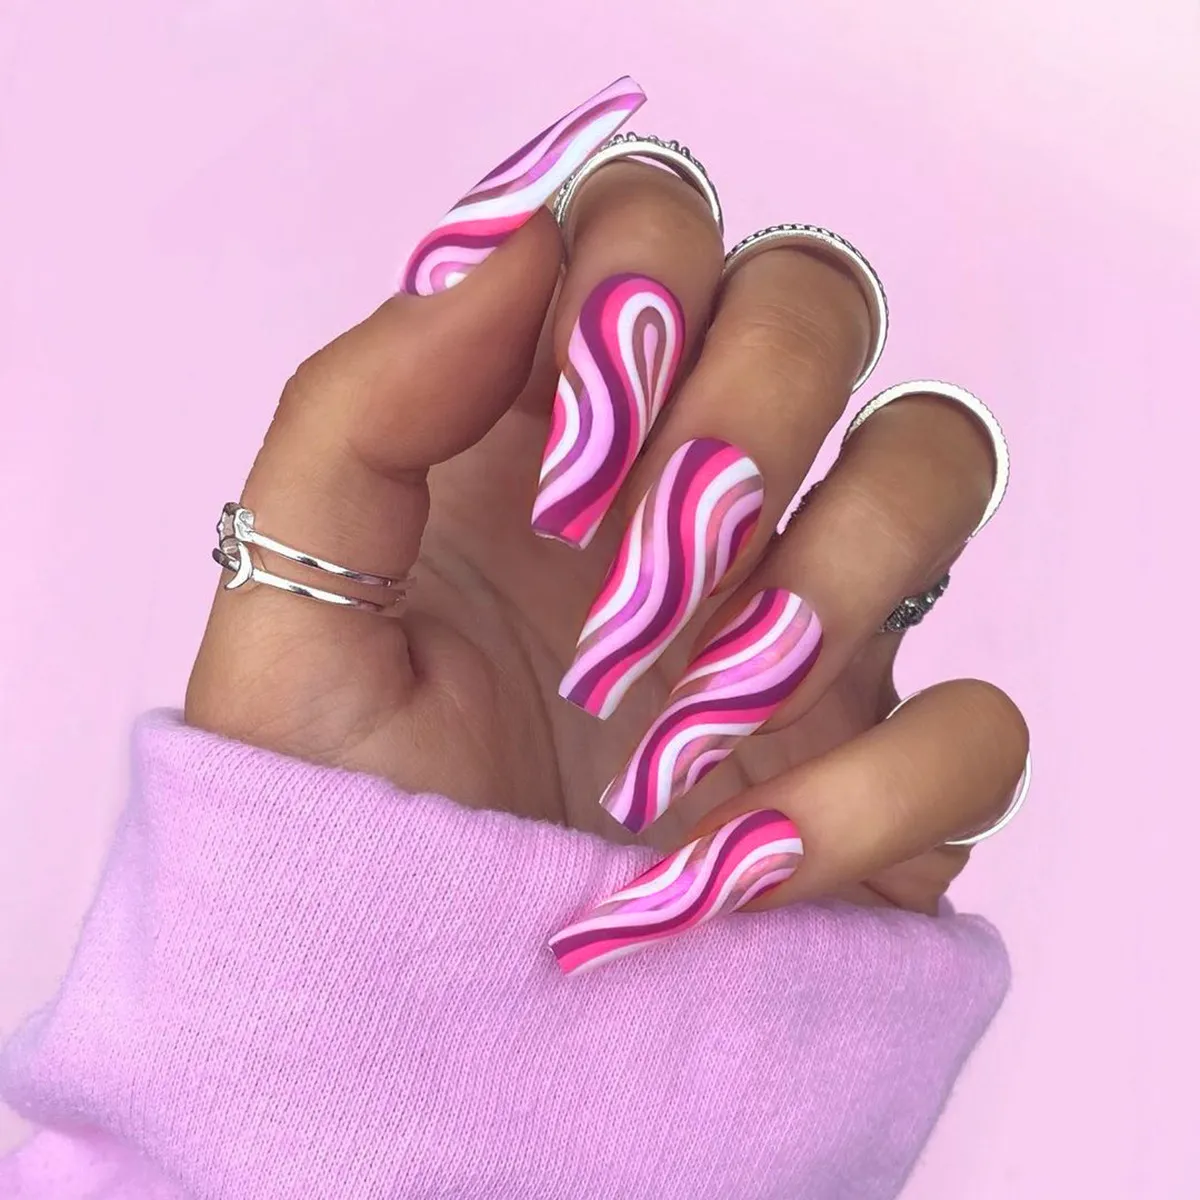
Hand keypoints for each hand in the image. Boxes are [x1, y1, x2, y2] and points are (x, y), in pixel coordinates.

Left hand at [185, 79, 1027, 951]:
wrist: (396, 1002)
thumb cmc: (329, 798)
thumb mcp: (294, 591)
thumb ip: (367, 402)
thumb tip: (511, 251)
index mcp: (559, 424)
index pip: (660, 220)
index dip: (640, 279)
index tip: (570, 429)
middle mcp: (699, 488)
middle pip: (818, 298)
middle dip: (747, 405)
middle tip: (644, 553)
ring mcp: (803, 616)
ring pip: (938, 456)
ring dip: (828, 575)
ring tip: (687, 712)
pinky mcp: (877, 764)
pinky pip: (976, 723)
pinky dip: (878, 791)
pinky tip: (741, 860)